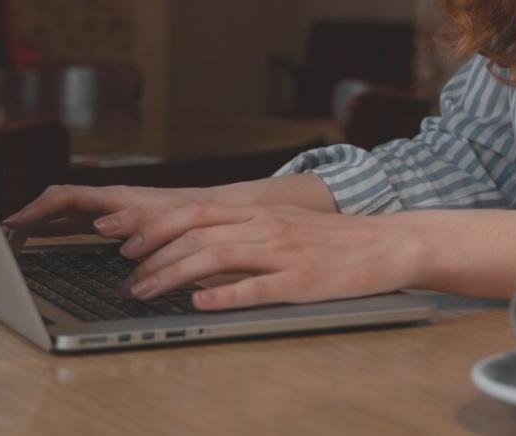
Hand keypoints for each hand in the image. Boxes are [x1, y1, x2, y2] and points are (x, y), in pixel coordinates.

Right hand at [1, 184, 213, 248]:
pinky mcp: (120, 225)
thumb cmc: (196, 215)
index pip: (67, 197)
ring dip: (40, 223)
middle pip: (61, 204)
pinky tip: (46, 242)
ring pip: (68, 214)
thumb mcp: (165, 219)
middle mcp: (112, 203)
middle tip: (3, 233)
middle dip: (30, 215)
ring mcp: (114, 213)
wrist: (220, 215)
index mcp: (118, 199)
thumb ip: (136, 222)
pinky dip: (58, 230)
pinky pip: (80, 224)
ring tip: (14, 238)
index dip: (38, 209)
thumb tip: (103, 226)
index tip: (12, 223)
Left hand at [102, 201, 420, 310]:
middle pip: (196, 234)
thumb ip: (247, 233)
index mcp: (260, 212)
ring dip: (173, 275)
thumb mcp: (287, 226)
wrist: (388, 243)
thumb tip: (200, 251)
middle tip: (128, 278)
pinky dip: (222, 294)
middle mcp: (266, 226)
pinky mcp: (301, 279)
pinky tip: (200, 302)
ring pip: (215, 256)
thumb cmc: (336, 240)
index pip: (194, 213)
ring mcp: (283, 252)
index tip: (127, 245)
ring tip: (147, 292)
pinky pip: (255, 286)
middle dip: (153, 256)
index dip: (155, 228)